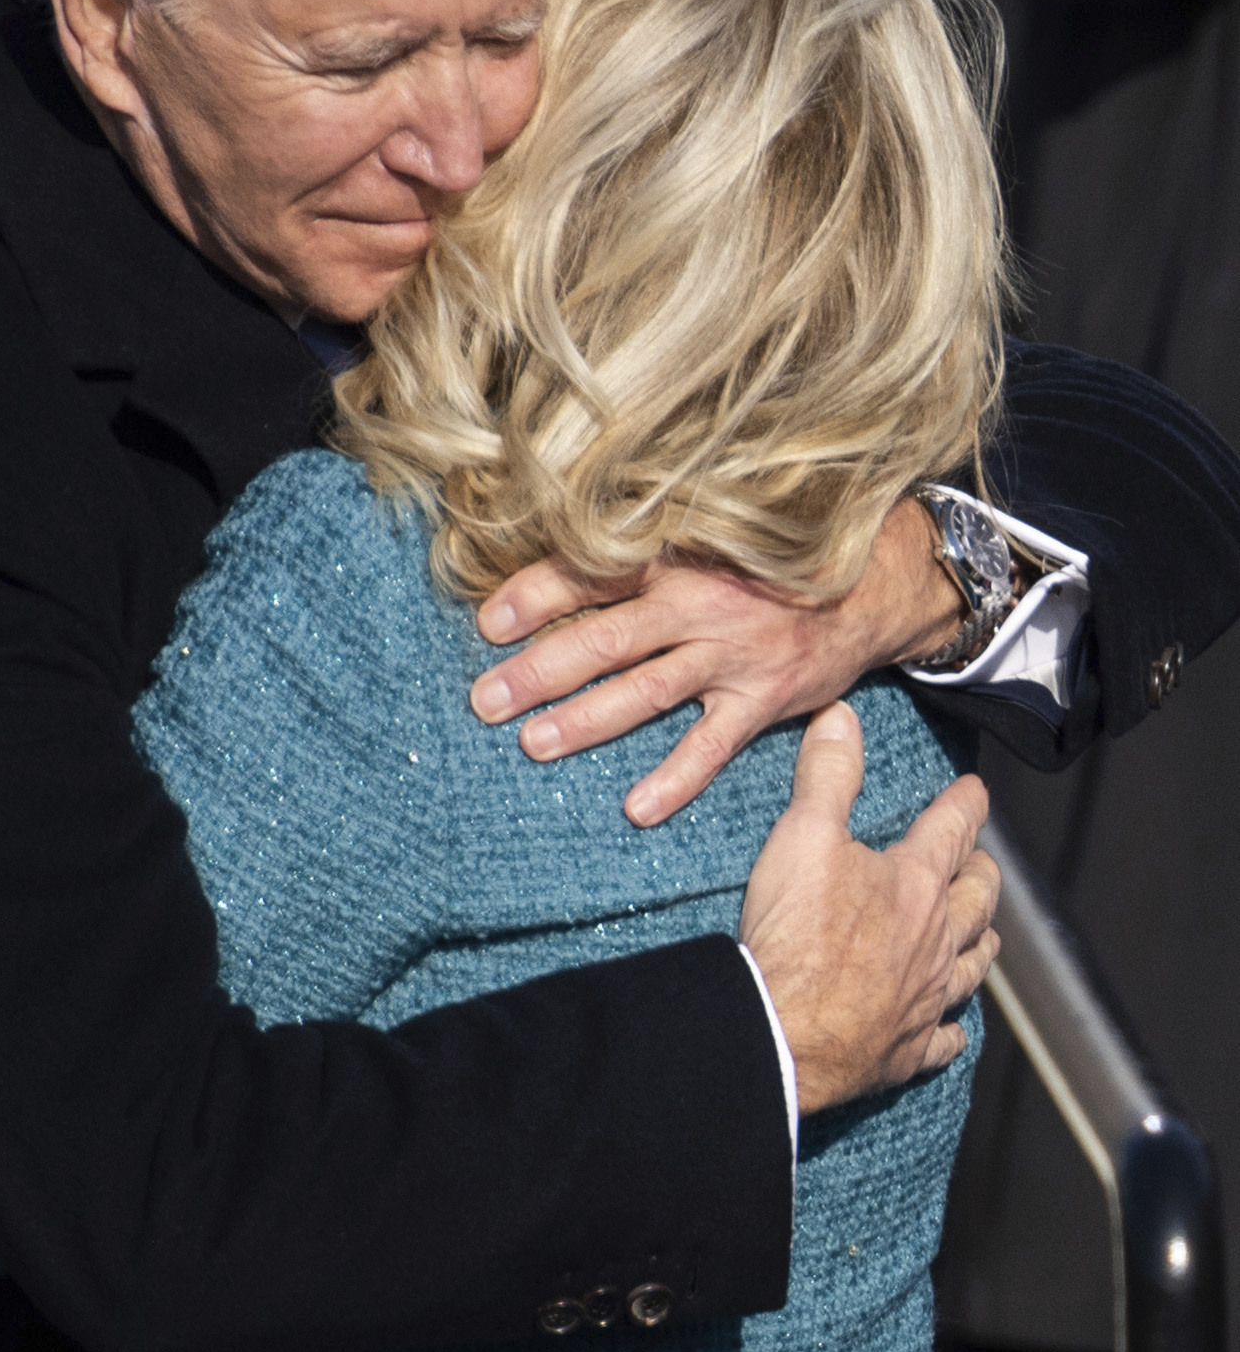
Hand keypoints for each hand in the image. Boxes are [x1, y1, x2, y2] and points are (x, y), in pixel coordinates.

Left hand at [470, 497, 965, 823]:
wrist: (865, 588)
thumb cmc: (757, 567)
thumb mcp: (701, 543)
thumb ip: (637, 560)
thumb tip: (547, 581)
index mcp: (675, 558)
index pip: (592, 575)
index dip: (536, 597)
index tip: (487, 624)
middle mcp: (700, 604)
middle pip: (607, 638)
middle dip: (541, 670)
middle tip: (486, 700)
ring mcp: (733, 655)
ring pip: (647, 691)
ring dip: (587, 720)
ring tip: (533, 744)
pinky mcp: (763, 700)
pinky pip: (713, 745)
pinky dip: (676, 779)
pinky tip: (637, 808)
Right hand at [740, 702, 1000, 1112]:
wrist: (783, 1029)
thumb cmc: (795, 934)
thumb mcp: (803, 836)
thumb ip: (827, 775)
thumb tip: (843, 718)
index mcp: (915, 883)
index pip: (952, 830)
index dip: (966, 803)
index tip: (975, 790)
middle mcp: (935, 939)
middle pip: (977, 900)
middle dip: (983, 874)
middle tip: (983, 861)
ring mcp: (926, 997)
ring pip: (972, 965)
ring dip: (981, 943)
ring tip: (983, 933)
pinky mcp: (907, 1048)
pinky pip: (944, 1038)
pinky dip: (952, 1029)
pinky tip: (953, 1027)